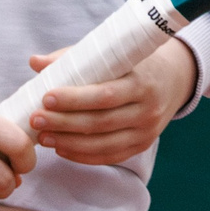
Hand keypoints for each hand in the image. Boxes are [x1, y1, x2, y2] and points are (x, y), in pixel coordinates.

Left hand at [23, 36, 197, 166]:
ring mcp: (146, 131)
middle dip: (64, 123)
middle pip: (101, 122)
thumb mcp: (113, 54)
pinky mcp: (141, 146)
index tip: (46, 97)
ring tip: (42, 137)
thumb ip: (75, 58)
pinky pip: (110, 156)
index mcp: (141, 81)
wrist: (174, 79)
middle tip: (35, 119)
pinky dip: (83, 156)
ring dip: (68, 143)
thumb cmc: (135, 63)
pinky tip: (61, 149)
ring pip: (103, 144)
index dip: (74, 99)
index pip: (104, 95)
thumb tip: (35, 62)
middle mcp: (147, 109)